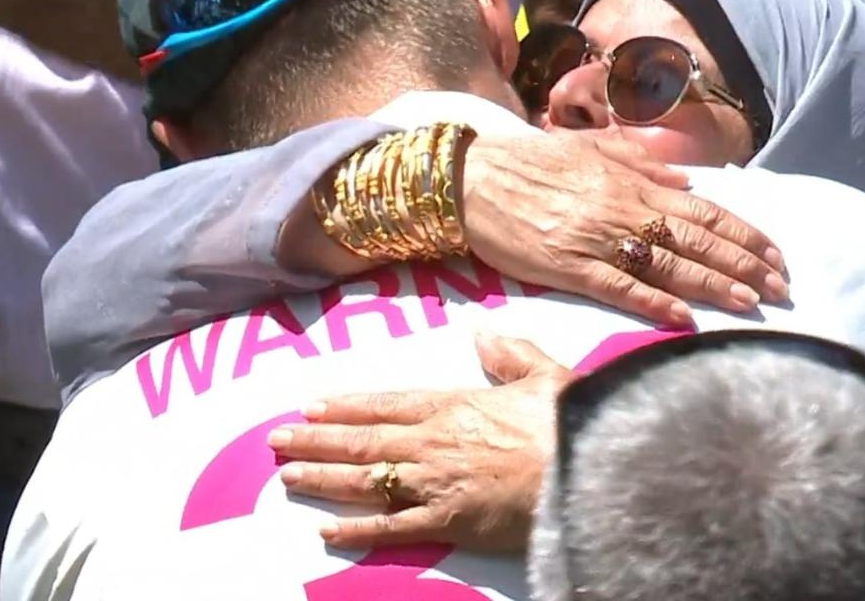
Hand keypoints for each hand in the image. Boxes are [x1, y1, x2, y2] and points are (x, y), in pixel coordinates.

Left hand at [269, 332, 568, 551]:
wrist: (589, 471)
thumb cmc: (570, 423)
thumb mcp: (543, 375)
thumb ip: (510, 354)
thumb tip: (483, 334)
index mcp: (451, 405)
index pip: (384, 404)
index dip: (344, 406)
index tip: (311, 406)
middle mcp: (431, 441)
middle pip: (361, 441)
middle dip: (315, 440)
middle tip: (276, 440)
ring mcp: (434, 483)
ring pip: (364, 480)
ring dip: (323, 478)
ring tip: (286, 476)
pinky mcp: (447, 522)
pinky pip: (391, 528)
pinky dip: (357, 531)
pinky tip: (326, 531)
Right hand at [459, 129, 787, 326]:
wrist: (468, 180)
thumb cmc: (527, 164)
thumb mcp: (588, 150)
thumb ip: (639, 162)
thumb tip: (686, 180)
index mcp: (630, 182)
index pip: (703, 211)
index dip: (744, 234)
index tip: (777, 255)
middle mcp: (622, 210)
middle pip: (696, 241)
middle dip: (744, 265)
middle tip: (783, 289)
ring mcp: (596, 239)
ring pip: (668, 266)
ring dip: (712, 286)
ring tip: (751, 304)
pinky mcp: (567, 267)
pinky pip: (619, 287)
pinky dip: (653, 304)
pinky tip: (683, 320)